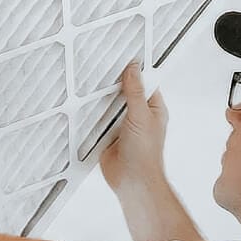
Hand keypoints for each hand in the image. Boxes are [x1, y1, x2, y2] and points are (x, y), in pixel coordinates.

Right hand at [99, 62, 169, 192]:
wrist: (132, 181)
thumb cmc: (145, 154)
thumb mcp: (141, 115)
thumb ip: (135, 91)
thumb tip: (133, 69)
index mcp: (153, 109)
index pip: (145, 83)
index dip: (135, 71)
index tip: (124, 59)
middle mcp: (138, 116)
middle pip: (124, 92)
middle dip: (114, 85)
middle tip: (103, 70)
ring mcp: (122, 125)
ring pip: (110, 105)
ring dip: (102, 100)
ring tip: (92, 85)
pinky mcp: (108, 135)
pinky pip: (98, 120)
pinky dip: (93, 115)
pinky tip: (86, 106)